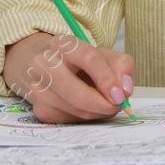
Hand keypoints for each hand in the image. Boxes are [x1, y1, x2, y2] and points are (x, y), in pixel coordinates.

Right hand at [1, 31, 134, 122]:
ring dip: (99, 112)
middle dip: (104, 105)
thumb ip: (121, 65)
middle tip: (118, 106)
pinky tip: (88, 107)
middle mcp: (43, 65)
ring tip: (105, 103)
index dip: (108, 79)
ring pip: (77, 110)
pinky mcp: (40, 110)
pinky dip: (87, 117)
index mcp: (62, 44)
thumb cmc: (81, 61)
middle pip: (79, 94)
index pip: (89, 59)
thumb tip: (125, 89)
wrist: (51, 68)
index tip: (121, 95)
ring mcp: (38, 89)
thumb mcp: (104, 55)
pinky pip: (71, 120)